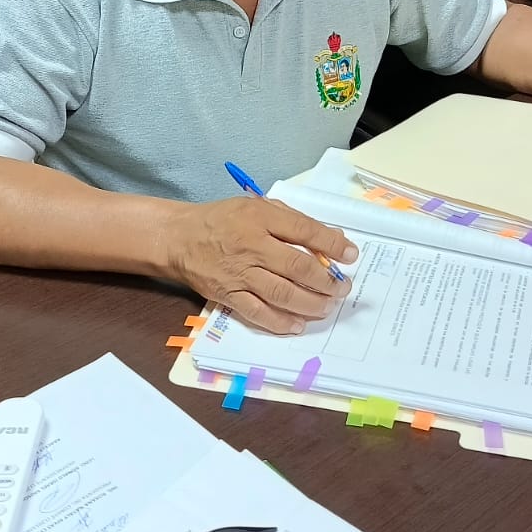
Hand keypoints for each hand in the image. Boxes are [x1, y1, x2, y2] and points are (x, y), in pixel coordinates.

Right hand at [166, 197, 357, 334]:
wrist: (179, 239)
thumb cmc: (223, 220)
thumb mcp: (256, 207)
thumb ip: (291, 221)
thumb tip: (329, 239)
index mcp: (260, 218)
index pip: (304, 230)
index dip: (332, 244)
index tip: (351, 255)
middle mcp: (251, 246)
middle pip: (297, 266)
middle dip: (326, 280)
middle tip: (343, 288)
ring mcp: (239, 273)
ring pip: (282, 293)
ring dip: (310, 303)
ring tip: (327, 306)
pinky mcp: (228, 295)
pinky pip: (258, 313)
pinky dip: (280, 322)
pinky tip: (297, 324)